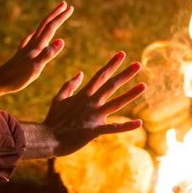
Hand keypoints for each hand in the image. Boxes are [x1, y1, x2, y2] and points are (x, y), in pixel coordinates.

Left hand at [0, 1, 72, 96]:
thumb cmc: (17, 78)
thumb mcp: (36, 67)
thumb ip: (48, 54)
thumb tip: (62, 40)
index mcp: (37, 47)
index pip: (51, 27)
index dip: (61, 17)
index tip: (70, 7)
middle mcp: (32, 45)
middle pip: (45, 25)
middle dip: (56, 15)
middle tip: (66, 5)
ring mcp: (26, 49)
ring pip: (39, 31)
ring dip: (48, 23)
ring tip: (54, 19)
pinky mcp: (21, 55)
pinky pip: (30, 40)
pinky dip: (35, 35)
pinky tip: (33, 36)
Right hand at [22, 52, 146, 158]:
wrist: (46, 138)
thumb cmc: (53, 120)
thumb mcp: (59, 98)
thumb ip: (70, 85)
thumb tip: (80, 73)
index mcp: (83, 95)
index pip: (100, 76)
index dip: (112, 64)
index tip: (122, 54)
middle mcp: (91, 102)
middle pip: (111, 85)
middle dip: (125, 74)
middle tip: (138, 64)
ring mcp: (93, 116)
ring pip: (116, 103)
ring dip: (130, 94)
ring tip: (144, 86)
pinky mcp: (94, 130)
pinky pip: (113, 128)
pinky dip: (126, 126)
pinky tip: (139, 123)